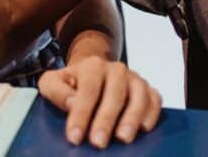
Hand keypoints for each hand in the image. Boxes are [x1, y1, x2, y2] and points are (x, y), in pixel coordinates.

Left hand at [39, 56, 161, 148]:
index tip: (75, 137)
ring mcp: (134, 79)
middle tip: (98, 142)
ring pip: (139, 95)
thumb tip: (72, 103)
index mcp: (92, 66)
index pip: (88, 89)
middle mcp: (116, 70)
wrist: (92, 72)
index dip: (81, 114)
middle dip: (106, 119)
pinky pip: (155, 99)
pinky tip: (144, 128)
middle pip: (114, 93)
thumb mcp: (52, 83)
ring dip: (132, 117)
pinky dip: (152, 113)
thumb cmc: (71, 83)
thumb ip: (56, 91)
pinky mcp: (148, 90)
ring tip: (123, 138)